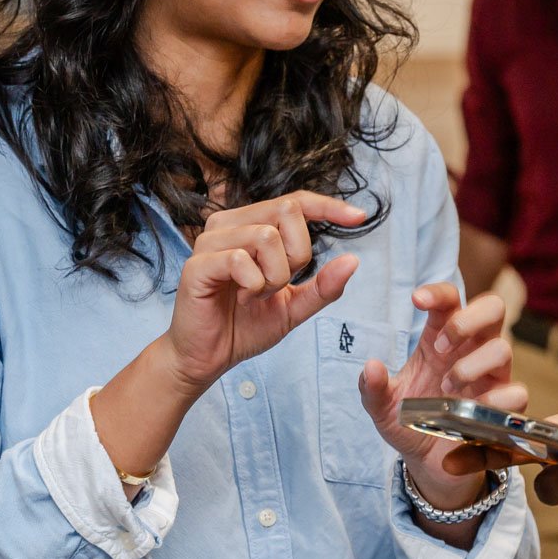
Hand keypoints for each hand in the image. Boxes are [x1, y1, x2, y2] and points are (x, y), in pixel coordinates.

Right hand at [159, 192, 364, 396]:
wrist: (207, 358)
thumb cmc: (245, 326)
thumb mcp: (295, 307)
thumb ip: (323, 286)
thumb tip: (353, 260)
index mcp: (252, 225)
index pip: (295, 200)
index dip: (328, 206)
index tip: (360, 218)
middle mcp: (230, 223)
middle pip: (288, 211)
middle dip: (297, 254)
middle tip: (276, 285)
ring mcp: (211, 240)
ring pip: (267, 236)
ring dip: (274, 276)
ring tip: (255, 295)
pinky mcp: (197, 263)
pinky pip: (241, 259)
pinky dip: (254, 284)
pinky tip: (240, 298)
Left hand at [359, 286, 526, 510]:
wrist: (427, 464)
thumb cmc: (410, 422)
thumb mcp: (383, 406)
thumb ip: (373, 387)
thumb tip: (372, 367)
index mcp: (442, 338)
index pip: (450, 301)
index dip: (438, 293)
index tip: (417, 300)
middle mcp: (472, 349)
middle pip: (493, 308)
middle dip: (469, 319)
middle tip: (440, 346)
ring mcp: (492, 376)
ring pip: (503, 348)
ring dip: (472, 366)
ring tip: (447, 387)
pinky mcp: (505, 407)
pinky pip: (517, 393)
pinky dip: (495, 400)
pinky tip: (471, 411)